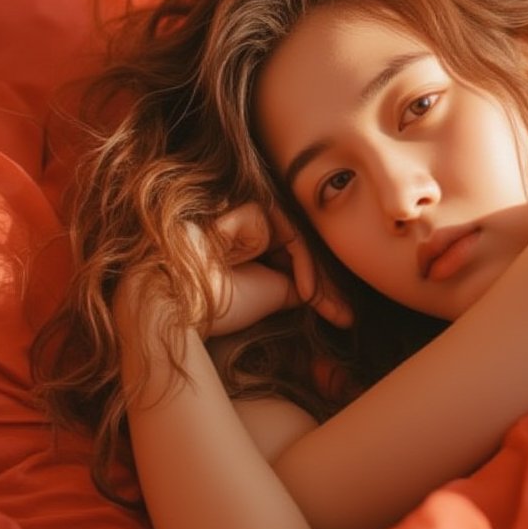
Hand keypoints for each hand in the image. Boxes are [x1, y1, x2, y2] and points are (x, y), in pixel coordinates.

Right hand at [188, 201, 351, 337]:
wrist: (182, 306)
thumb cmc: (220, 307)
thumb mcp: (269, 298)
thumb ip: (293, 287)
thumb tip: (319, 291)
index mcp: (245, 253)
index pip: (293, 262)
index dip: (320, 290)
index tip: (343, 319)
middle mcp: (245, 232)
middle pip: (299, 250)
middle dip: (326, 285)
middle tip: (345, 316)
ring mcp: (246, 218)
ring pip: (299, 241)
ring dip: (319, 277)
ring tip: (328, 308)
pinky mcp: (247, 209)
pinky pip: (291, 233)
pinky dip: (305, 262)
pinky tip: (306, 291)